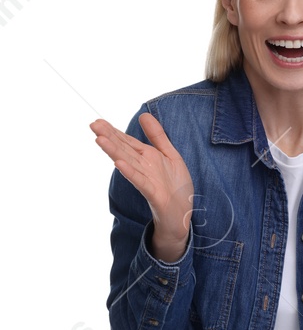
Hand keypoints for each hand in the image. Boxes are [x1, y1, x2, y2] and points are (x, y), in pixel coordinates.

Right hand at [90, 114, 195, 261]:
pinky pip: (140, 181)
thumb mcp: (171, 156)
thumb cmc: (176, 187)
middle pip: (123, 149)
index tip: (98, 121)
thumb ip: (158, 136)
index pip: (126, 141)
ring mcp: (147, 180)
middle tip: (92, 125)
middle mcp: (143, 167)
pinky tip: (119, 164)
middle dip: (109, 137)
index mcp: (147, 157)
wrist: (182, 215)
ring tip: (99, 139)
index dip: (114, 131)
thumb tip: (144, 115)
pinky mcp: (153, 194)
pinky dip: (130, 172)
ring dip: (114, 151)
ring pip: (128, 163)